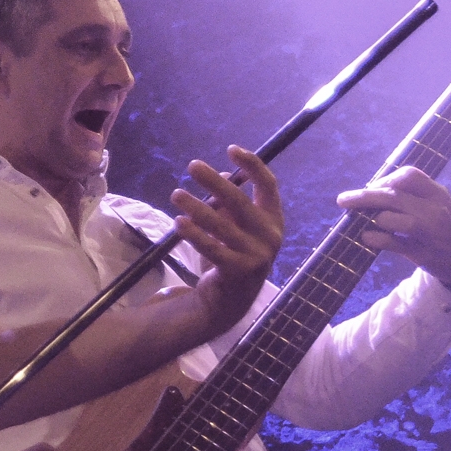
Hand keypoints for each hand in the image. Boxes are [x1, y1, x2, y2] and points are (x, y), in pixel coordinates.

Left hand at [170, 146, 284, 333]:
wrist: (229, 301)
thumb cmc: (231, 255)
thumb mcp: (234, 227)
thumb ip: (229, 204)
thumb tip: (221, 175)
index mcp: (273, 220)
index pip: (268, 185)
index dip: (253, 165)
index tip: (231, 150)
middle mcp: (270, 236)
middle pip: (241, 202)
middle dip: (215, 181)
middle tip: (192, 165)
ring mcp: (256, 255)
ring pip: (222, 225)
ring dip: (197, 207)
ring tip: (176, 194)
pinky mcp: (238, 272)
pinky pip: (212, 248)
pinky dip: (194, 234)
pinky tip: (179, 222)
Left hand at [335, 166, 450, 286]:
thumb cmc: (448, 226)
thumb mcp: (440, 203)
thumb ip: (415, 195)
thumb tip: (375, 189)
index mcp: (438, 194)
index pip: (409, 175)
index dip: (385, 179)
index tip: (372, 187)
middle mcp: (433, 210)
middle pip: (392, 196)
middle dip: (363, 197)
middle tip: (342, 200)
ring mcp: (428, 233)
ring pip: (392, 218)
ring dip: (372, 218)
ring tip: (360, 220)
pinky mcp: (422, 253)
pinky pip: (393, 244)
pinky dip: (375, 239)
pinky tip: (365, 237)